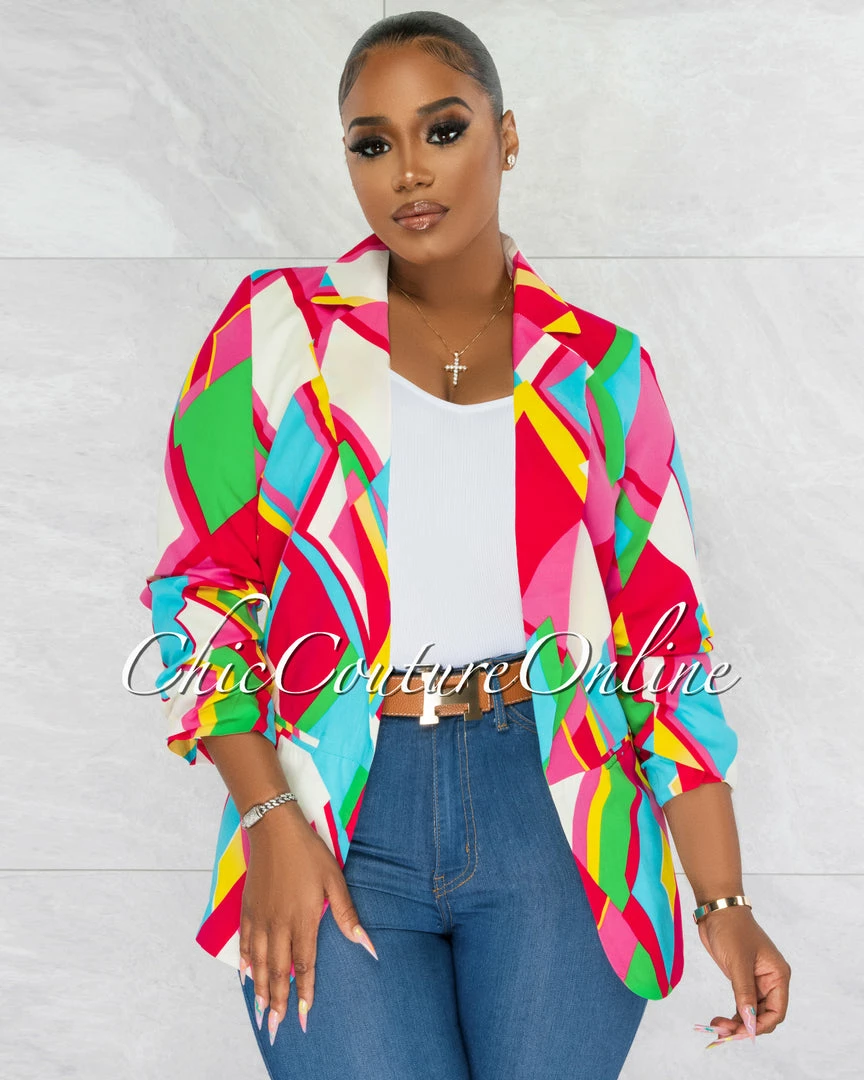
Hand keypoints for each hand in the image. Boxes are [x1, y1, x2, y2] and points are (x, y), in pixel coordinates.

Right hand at [238, 802, 377, 1044]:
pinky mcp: (247, 908)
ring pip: (258, 961)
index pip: (304, 964)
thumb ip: (347, 915)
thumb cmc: (309, 852)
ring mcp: (259, 918)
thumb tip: (367, 945)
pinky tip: (245, 974)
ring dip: (261, 987)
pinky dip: (244, 961)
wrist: (274, 829)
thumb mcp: (334, 880)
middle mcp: (278, 925)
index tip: (306, 1013)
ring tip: (262, 1010)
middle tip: (277, 1024)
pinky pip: (244, 942)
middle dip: (278, 999)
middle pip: (278, 970)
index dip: (305, 990)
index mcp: (302, 920)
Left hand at [694, 906, 790, 1047]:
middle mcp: (770, 981)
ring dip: (737, 1023)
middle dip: (746, 1026)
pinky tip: (720, 1020)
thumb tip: (749, 1021)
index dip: (760, 1025)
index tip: (742, 1032)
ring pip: (751, 1012)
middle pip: (764, 1015)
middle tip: (724, 1032)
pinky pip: (742, 1005)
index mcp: (778, 975)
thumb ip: (744, 992)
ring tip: (718, 1027)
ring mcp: (756, 981)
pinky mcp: (742, 980)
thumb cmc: (732, 930)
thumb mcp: (738, 961)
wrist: (717, 910)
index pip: (776, 1011)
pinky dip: (733, 1014)